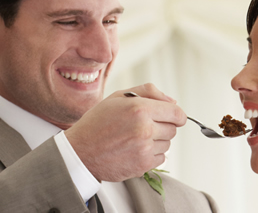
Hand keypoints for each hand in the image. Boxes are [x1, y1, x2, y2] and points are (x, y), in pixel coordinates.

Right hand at [64, 83, 185, 181]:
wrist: (80, 151)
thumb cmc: (98, 122)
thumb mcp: (119, 97)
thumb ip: (148, 92)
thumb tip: (173, 101)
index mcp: (140, 109)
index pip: (177, 113)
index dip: (176, 114)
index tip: (171, 116)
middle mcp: (145, 129)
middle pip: (173, 129)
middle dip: (162, 126)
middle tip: (143, 125)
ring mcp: (144, 149)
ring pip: (167, 144)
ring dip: (157, 141)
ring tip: (135, 138)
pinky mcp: (143, 165)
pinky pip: (161, 158)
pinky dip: (151, 154)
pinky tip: (134, 149)